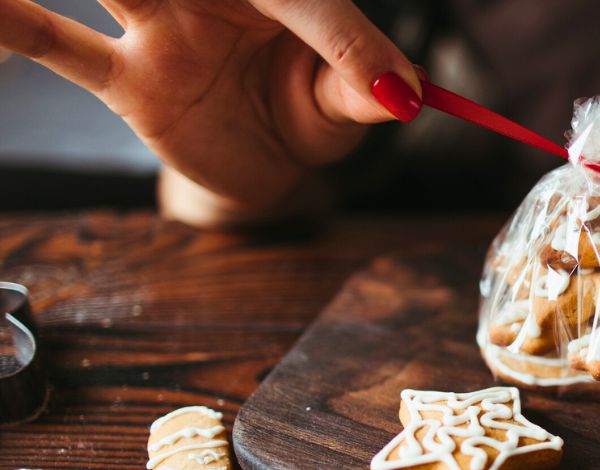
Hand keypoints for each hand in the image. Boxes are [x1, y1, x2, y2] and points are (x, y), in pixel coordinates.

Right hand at [0, 0, 422, 225]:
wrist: (272, 165)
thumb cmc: (308, 108)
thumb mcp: (344, 99)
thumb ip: (365, 81)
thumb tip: (405, 93)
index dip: (316, 19)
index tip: (316, 48)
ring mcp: (160, 29)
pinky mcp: (127, 81)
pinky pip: (62, 49)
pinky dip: (18, 27)